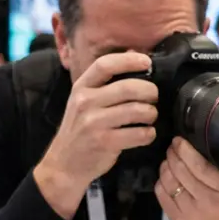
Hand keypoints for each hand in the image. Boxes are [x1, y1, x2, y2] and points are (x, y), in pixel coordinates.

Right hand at [34, 53, 158, 218]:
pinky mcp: (104, 142)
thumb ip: (105, 82)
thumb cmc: (80, 129)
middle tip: (154, 96)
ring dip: (151, 113)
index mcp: (81, 87)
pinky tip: (147, 133)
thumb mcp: (83, 101)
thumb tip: (135, 54)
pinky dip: (149, 133)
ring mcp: (94, 123)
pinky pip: (138, 134)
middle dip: (149, 91)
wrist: (63, 164)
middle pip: (128, 88)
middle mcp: (85, 102)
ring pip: (137, 110)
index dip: (129, 60)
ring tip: (150, 116)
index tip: (147, 62)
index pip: (105, 64)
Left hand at [156, 138, 218, 219]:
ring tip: (169, 160)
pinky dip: (161, 180)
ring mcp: (190, 213)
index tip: (179, 140)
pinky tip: (167, 177)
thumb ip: (218, 165)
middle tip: (172, 147)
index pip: (199, 166)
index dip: (185, 151)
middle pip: (181, 172)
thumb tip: (194, 142)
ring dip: (165, 166)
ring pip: (168, 182)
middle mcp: (207, 202)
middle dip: (173, 155)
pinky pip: (161, 194)